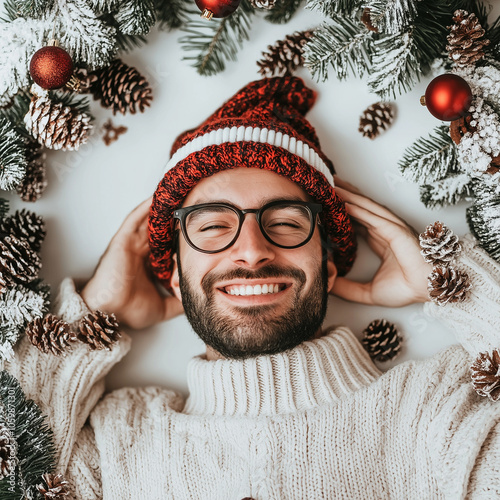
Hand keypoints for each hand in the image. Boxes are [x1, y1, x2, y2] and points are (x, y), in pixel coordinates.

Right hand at [81, 197, 183, 328]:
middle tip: (193, 201)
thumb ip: (178, 302)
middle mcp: (141, 251)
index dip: (181, 234)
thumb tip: (195, 299)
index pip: (168, 243)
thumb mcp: (163, 307)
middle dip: (174, 215)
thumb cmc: (128, 310)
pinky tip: (156, 198)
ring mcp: (131, 244)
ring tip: (177, 192)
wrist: (108, 314)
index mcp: (149, 263)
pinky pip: (135, 220)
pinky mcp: (123, 241)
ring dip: (162, 207)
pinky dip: (145, 208)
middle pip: (161, 228)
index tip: (199, 225)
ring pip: (149, 220)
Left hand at [331, 177, 431, 306]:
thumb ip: (348, 289)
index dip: (338, 211)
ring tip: (329, 185)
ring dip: (347, 196)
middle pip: (357, 208)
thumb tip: (328, 285)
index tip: (320, 206)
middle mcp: (383, 229)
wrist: (431, 289)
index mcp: (378, 239)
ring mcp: (390, 227)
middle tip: (321, 184)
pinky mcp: (395, 230)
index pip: (354, 220)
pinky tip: (343, 202)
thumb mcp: (368, 292)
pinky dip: (359, 209)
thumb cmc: (407, 288)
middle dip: (340, 196)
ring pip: (363, 207)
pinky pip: (373, 217)